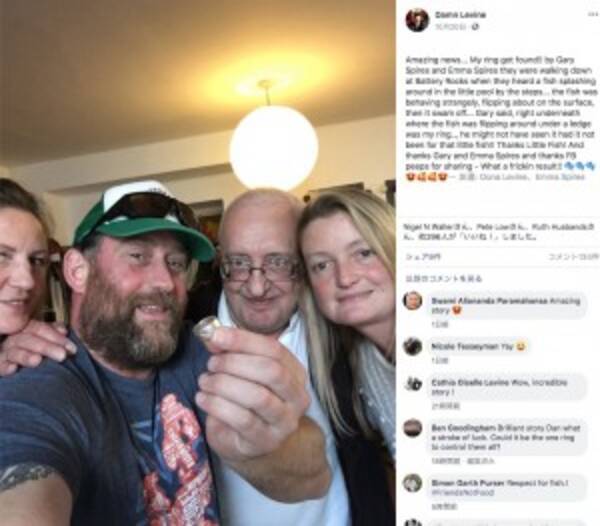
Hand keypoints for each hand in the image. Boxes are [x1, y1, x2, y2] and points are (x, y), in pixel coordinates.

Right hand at [0, 320, 75, 376]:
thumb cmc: (36, 355)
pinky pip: (0, 366)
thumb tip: (63, 330)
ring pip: (14, 352)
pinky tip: (13, 369)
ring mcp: (4, 353)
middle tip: (62, 356)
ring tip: (37, 360)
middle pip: (27, 339)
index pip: (39, 329)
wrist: (13, 374)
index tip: (71, 348)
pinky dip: (4, 367)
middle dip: (46, 347)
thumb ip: (53, 334)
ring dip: (26, 356)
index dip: (56, 337)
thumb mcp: (45, 343)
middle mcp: (13, 340)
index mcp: (25, 331)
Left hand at [194, 326, 308, 462]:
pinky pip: (242, 419)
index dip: (244, 340)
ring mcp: (284, 422)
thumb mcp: (243, 373)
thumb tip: (213, 335)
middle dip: (234, 363)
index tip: (216, 336)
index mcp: (295, 372)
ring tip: (204, 381)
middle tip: (211, 364)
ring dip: (224, 384)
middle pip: (270, 371)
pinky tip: (203, 398)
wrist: (251, 445)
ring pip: (257, 396)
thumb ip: (232, 352)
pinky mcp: (266, 440)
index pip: (274, 350)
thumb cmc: (246, 402)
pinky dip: (217, 405)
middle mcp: (297, 397)